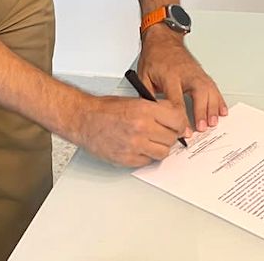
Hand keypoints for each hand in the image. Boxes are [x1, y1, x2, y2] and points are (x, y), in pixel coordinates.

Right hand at [63, 93, 185, 166]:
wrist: (84, 119)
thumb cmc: (105, 109)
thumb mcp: (135, 101)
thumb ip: (156, 109)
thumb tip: (174, 117)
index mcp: (145, 110)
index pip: (178, 120)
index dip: (180, 123)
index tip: (178, 125)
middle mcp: (141, 128)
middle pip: (171, 138)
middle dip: (170, 135)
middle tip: (163, 132)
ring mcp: (134, 145)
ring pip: (163, 152)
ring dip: (160, 147)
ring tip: (151, 141)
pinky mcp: (126, 159)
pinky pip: (148, 161)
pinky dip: (147, 156)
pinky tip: (140, 148)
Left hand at [137, 26, 227, 132]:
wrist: (163, 39)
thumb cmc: (154, 56)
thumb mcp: (144, 75)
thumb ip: (147, 95)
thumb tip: (152, 115)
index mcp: (170, 75)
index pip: (177, 99)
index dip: (181, 116)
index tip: (183, 129)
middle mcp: (186, 73)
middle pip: (198, 93)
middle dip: (202, 111)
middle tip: (203, 127)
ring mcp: (196, 73)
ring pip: (209, 90)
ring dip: (213, 107)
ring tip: (214, 122)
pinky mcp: (201, 73)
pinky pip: (213, 87)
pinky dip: (218, 99)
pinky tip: (221, 110)